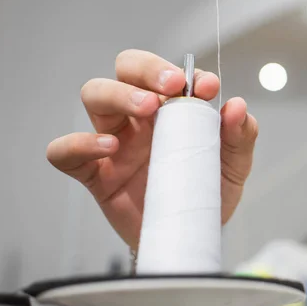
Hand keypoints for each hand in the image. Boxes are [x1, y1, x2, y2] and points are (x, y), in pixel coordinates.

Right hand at [46, 49, 257, 250]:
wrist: (189, 236)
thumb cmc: (205, 194)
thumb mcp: (233, 166)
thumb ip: (239, 136)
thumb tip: (238, 106)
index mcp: (171, 111)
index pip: (166, 73)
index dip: (184, 72)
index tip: (208, 87)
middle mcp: (139, 120)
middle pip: (124, 70)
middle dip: (146, 69)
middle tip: (172, 86)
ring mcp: (115, 144)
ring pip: (95, 96)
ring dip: (117, 94)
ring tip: (147, 108)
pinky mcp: (96, 176)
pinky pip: (66, 153)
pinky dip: (78, 144)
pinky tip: (108, 147)